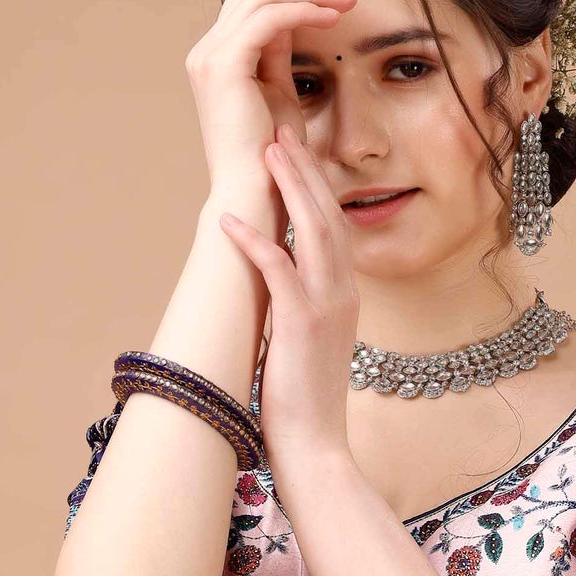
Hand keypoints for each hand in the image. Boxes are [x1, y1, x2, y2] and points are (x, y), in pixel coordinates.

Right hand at [184, 0, 359, 193]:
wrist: (253, 194)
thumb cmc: (272, 159)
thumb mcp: (279, 95)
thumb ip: (279, 55)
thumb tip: (293, 21)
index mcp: (218, 57)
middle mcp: (207, 51)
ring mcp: (211, 56)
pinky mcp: (225, 65)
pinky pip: (268, 19)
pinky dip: (304, 9)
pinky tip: (335, 14)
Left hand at [218, 121, 359, 482]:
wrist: (314, 446)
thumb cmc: (303, 402)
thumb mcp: (307, 342)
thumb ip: (300, 306)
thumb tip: (279, 284)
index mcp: (343, 297)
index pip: (332, 227)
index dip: (314, 186)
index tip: (294, 151)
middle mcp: (342, 295)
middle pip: (328, 216)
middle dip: (304, 171)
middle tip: (282, 129)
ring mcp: (326, 309)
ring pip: (313, 232)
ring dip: (289, 189)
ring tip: (268, 152)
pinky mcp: (302, 326)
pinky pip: (280, 272)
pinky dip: (256, 242)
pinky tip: (231, 219)